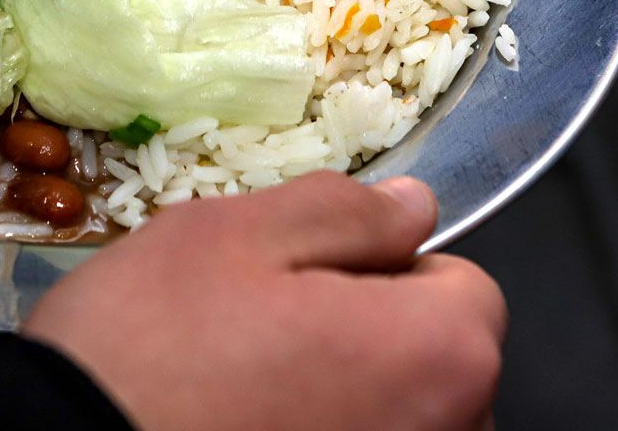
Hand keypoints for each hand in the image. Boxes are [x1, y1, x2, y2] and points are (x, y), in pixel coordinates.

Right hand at [25, 172, 504, 430]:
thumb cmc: (151, 346)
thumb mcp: (236, 234)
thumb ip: (344, 211)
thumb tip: (413, 208)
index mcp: (440, 354)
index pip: (465, 284)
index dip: (382, 264)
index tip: (304, 275)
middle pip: (437, 360)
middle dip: (370, 332)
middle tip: (261, 325)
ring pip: (397, 414)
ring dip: (344, 393)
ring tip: (243, 385)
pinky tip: (241, 423)